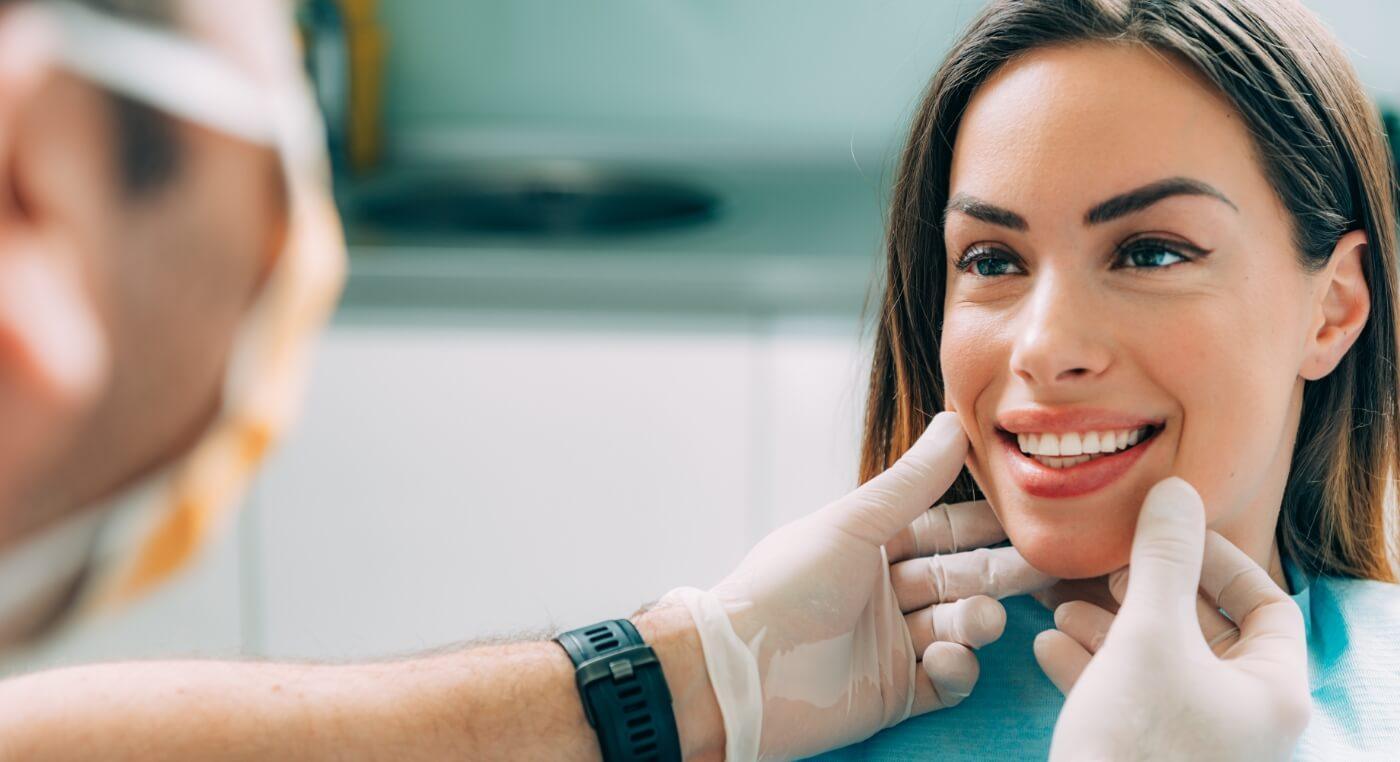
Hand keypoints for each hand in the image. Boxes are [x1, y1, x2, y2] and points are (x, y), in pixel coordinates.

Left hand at [664, 412, 1053, 759]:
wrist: (741, 671)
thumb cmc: (785, 586)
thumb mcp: (851, 525)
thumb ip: (910, 482)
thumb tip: (956, 423)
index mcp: (868, 546)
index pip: (940, 529)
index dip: (983, 524)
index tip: (1029, 514)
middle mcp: (882, 593)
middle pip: (958, 578)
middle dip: (999, 573)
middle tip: (1045, 566)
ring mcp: (890, 645)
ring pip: (957, 627)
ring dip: (976, 622)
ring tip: (979, 620)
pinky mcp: (893, 694)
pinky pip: (945, 680)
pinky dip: (957, 669)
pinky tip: (949, 658)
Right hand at [1034, 477, 1310, 760]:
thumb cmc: (1136, 743)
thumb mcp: (1147, 634)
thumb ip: (1162, 559)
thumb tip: (1174, 490)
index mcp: (1271, 692)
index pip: (1267, 604)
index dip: (1217, 559)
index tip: (1164, 535)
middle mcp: (1243, 720)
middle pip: (1205, 631)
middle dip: (1146, 591)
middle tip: (1106, 568)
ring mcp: (1196, 743)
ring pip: (1159, 664)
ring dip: (1109, 627)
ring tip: (1063, 603)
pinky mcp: (1149, 757)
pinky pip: (1130, 699)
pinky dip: (1093, 667)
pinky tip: (1049, 645)